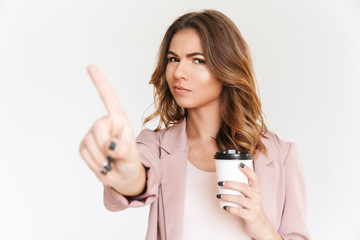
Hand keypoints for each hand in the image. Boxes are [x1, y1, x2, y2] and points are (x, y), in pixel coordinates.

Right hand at [79, 64, 141, 191]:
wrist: (122, 176)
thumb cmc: (130, 161)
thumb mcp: (132, 156)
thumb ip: (123, 149)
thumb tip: (110, 146)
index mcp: (120, 119)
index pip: (109, 98)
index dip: (100, 82)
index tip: (90, 66)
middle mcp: (106, 123)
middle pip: (98, 127)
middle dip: (105, 144)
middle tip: (113, 156)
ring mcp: (93, 133)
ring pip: (90, 142)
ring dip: (100, 157)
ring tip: (110, 162)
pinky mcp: (84, 144)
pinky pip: (84, 152)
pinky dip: (93, 162)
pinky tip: (102, 164)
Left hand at [218, 164, 281, 239]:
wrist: (261, 225)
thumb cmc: (252, 207)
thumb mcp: (251, 196)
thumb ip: (243, 188)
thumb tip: (225, 178)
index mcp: (257, 190)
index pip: (254, 178)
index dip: (248, 170)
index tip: (239, 164)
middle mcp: (257, 197)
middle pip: (244, 187)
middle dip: (231, 184)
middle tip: (220, 183)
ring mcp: (254, 207)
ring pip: (240, 199)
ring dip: (227, 196)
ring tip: (219, 195)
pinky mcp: (251, 217)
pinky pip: (239, 212)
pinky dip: (231, 208)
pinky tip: (224, 207)